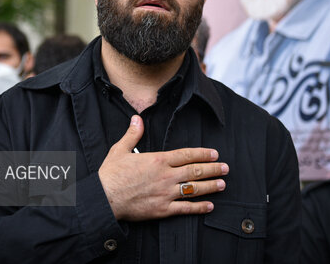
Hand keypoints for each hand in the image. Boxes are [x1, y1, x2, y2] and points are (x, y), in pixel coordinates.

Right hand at [98, 115, 227, 220]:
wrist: (104, 199)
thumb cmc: (111, 174)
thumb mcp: (120, 149)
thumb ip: (133, 134)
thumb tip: (137, 118)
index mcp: (158, 160)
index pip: (186, 155)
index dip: (202, 153)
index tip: (214, 153)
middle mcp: (166, 176)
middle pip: (195, 171)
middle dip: (212, 169)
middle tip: (225, 168)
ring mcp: (166, 193)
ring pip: (194, 188)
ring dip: (210, 186)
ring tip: (222, 184)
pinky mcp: (162, 209)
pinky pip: (185, 208)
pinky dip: (199, 207)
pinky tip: (209, 205)